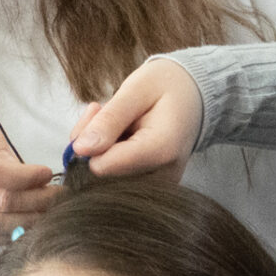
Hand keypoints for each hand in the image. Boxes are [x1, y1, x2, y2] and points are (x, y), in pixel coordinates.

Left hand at [68, 57, 203, 182]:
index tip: (97, 111)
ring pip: (103, 178)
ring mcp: (157, 187)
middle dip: (92, 143)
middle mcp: (161, 177)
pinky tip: (121, 134)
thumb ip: (110, 119)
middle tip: (103, 110)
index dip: (87, 142)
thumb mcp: (137, 90)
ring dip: (99, 148)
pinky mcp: (150, 189)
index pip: (101, 167)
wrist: (196, 96)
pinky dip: (108, 156)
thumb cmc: (167, 87)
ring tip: (116, 119)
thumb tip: (80, 150)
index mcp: (161, 151)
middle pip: (101, 175)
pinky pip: (113, 179)